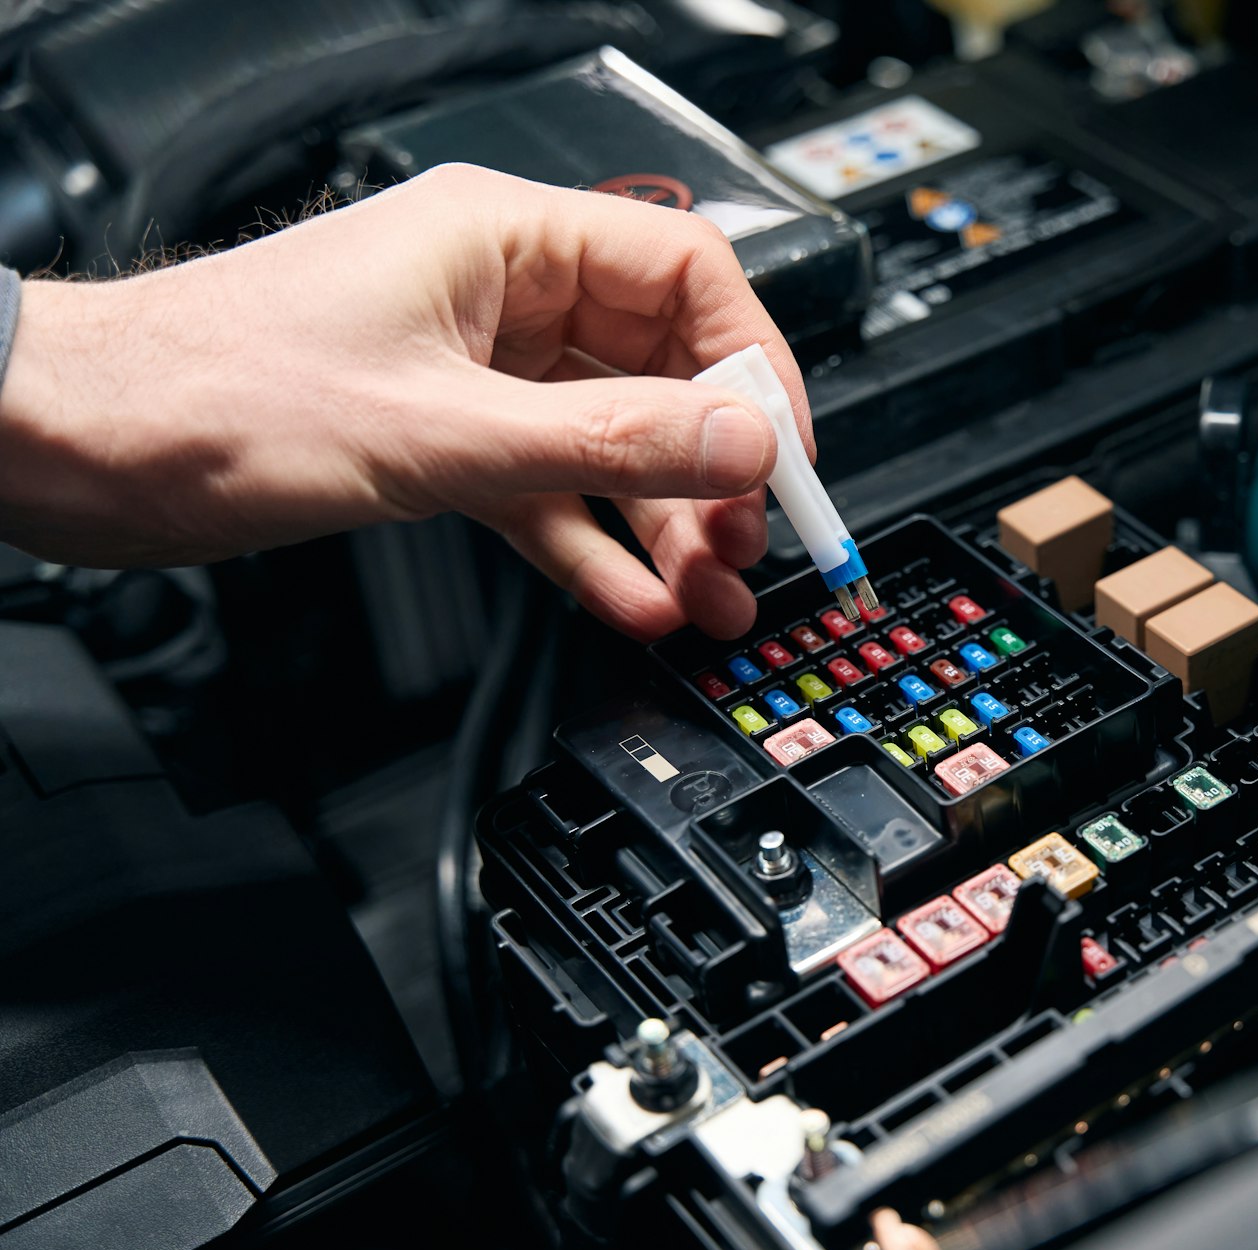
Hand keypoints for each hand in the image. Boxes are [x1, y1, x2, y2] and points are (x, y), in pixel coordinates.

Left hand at [0, 164, 813, 639]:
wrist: (79, 447)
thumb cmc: (212, 394)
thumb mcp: (440, 431)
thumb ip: (606, 444)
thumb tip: (740, 441)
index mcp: (505, 241)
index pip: (687, 278)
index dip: (752, 368)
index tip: (780, 457)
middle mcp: (499, 297)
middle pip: (660, 371)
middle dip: (713, 467)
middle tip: (746, 546)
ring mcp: (473, 371)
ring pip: (611, 444)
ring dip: (665, 524)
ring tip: (709, 597)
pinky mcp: (442, 440)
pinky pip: (551, 493)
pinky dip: (593, 549)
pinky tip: (635, 602)